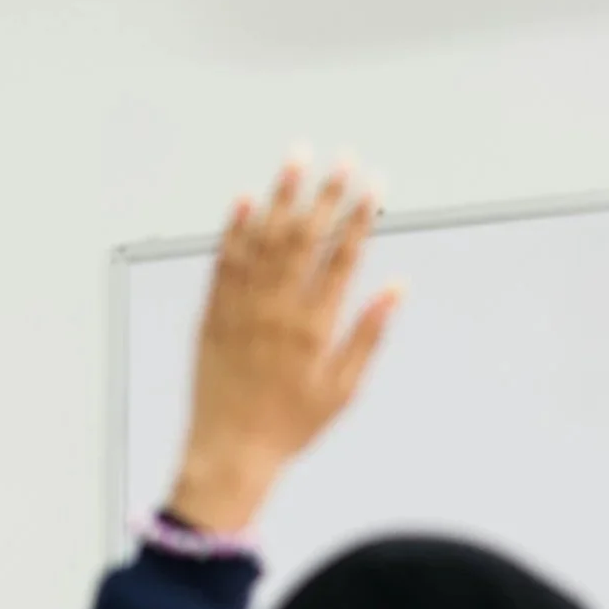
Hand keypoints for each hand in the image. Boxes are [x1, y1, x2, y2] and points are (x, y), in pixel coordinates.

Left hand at [166, 155, 402, 533]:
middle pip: (306, 237)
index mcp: (316, 327)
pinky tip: (244, 198)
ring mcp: (242, 308)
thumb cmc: (292, 425)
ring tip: (297, 158)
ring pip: (263, 238)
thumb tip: (396, 288)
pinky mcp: (212, 313)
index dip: (361, 216)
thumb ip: (369, 335)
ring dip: (282, 195)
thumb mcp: (344, 389)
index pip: (343, 257)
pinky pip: (224, 261)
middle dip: (327, 193)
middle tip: (343, 157)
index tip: (374, 184)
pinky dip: (234, 227)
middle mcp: (279, 310)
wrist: (231, 451)